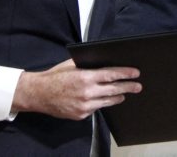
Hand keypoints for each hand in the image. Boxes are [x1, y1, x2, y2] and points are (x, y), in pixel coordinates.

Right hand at [12, 59, 141, 119]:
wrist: (39, 94)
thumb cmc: (55, 76)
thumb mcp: (71, 65)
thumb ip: (88, 65)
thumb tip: (103, 62)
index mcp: (86, 77)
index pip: (111, 75)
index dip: (125, 74)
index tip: (135, 73)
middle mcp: (87, 93)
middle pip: (114, 90)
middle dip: (128, 87)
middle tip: (138, 86)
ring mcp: (85, 106)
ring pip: (107, 101)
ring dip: (117, 97)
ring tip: (124, 94)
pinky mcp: (81, 115)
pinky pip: (95, 108)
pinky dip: (99, 103)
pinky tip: (102, 99)